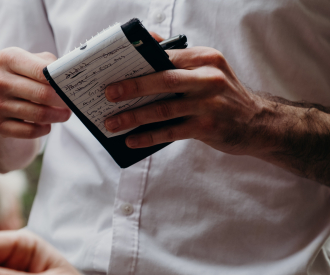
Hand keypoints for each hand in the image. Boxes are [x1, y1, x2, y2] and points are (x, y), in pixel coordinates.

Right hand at [0, 48, 71, 138]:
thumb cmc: (21, 75)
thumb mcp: (32, 61)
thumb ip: (51, 65)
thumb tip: (70, 76)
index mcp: (7, 58)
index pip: (42, 71)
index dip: (61, 81)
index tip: (72, 87)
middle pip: (43, 95)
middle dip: (63, 101)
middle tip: (72, 104)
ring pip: (38, 115)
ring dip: (57, 117)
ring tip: (64, 114)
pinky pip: (29, 131)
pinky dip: (43, 130)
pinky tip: (47, 125)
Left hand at [104, 47, 268, 155]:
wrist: (258, 122)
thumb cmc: (224, 95)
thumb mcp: (208, 70)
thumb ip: (179, 59)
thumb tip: (148, 42)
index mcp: (205, 58)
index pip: (165, 56)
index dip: (137, 63)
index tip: (113, 70)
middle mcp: (209, 78)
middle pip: (163, 80)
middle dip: (131, 87)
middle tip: (107, 94)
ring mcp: (209, 104)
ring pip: (163, 109)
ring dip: (134, 117)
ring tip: (112, 123)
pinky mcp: (208, 128)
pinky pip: (171, 132)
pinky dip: (149, 136)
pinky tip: (132, 140)